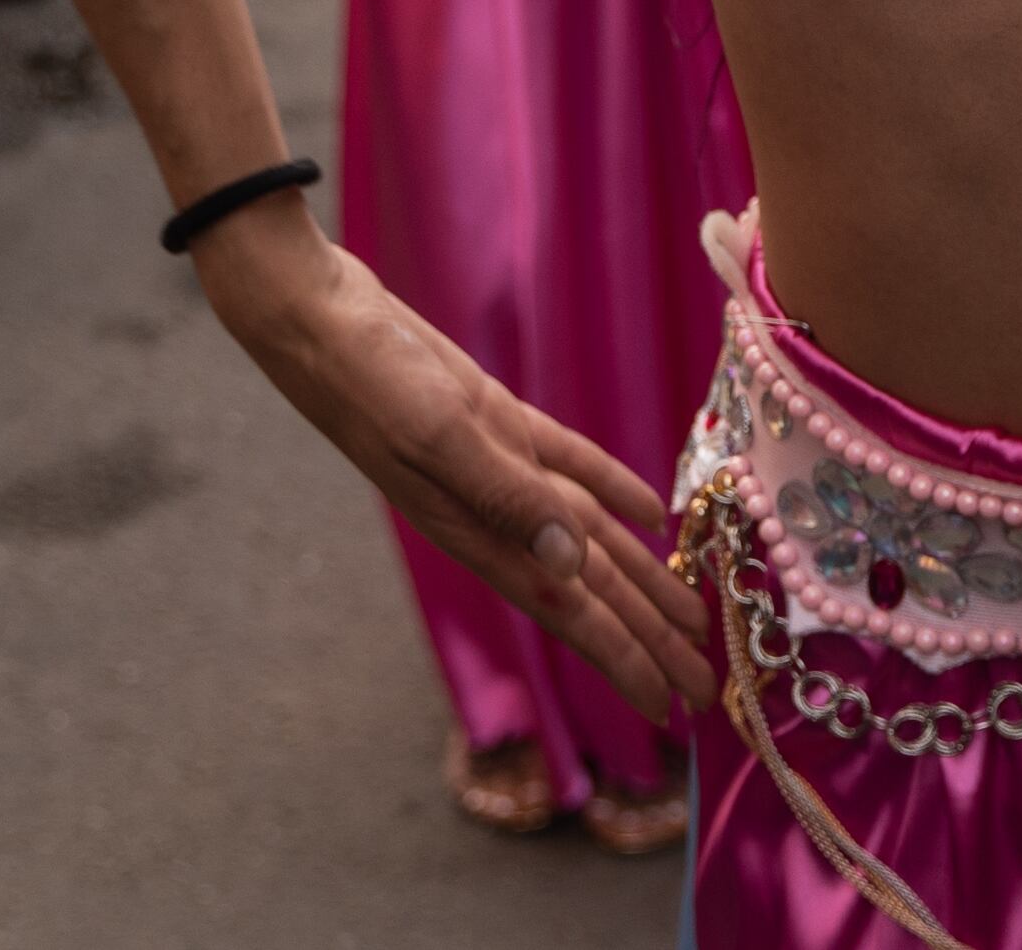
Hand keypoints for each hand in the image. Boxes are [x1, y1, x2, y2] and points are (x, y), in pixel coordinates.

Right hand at [205, 216, 714, 719]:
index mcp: (477, 531)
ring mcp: (498, 466)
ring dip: (642, 574)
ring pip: (589, 533)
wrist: (315, 315)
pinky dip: (613, 489)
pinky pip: (570, 467)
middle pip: (592, 587)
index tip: (668, 705)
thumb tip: (571, 567)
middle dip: (649, 635)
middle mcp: (494, 512)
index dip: (623, 657)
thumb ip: (505, 496)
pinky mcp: (496, 421)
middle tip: (706, 685)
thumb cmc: (365, 376)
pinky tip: (651, 513)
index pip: (570, 610)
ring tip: (691, 615)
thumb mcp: (437, 433)